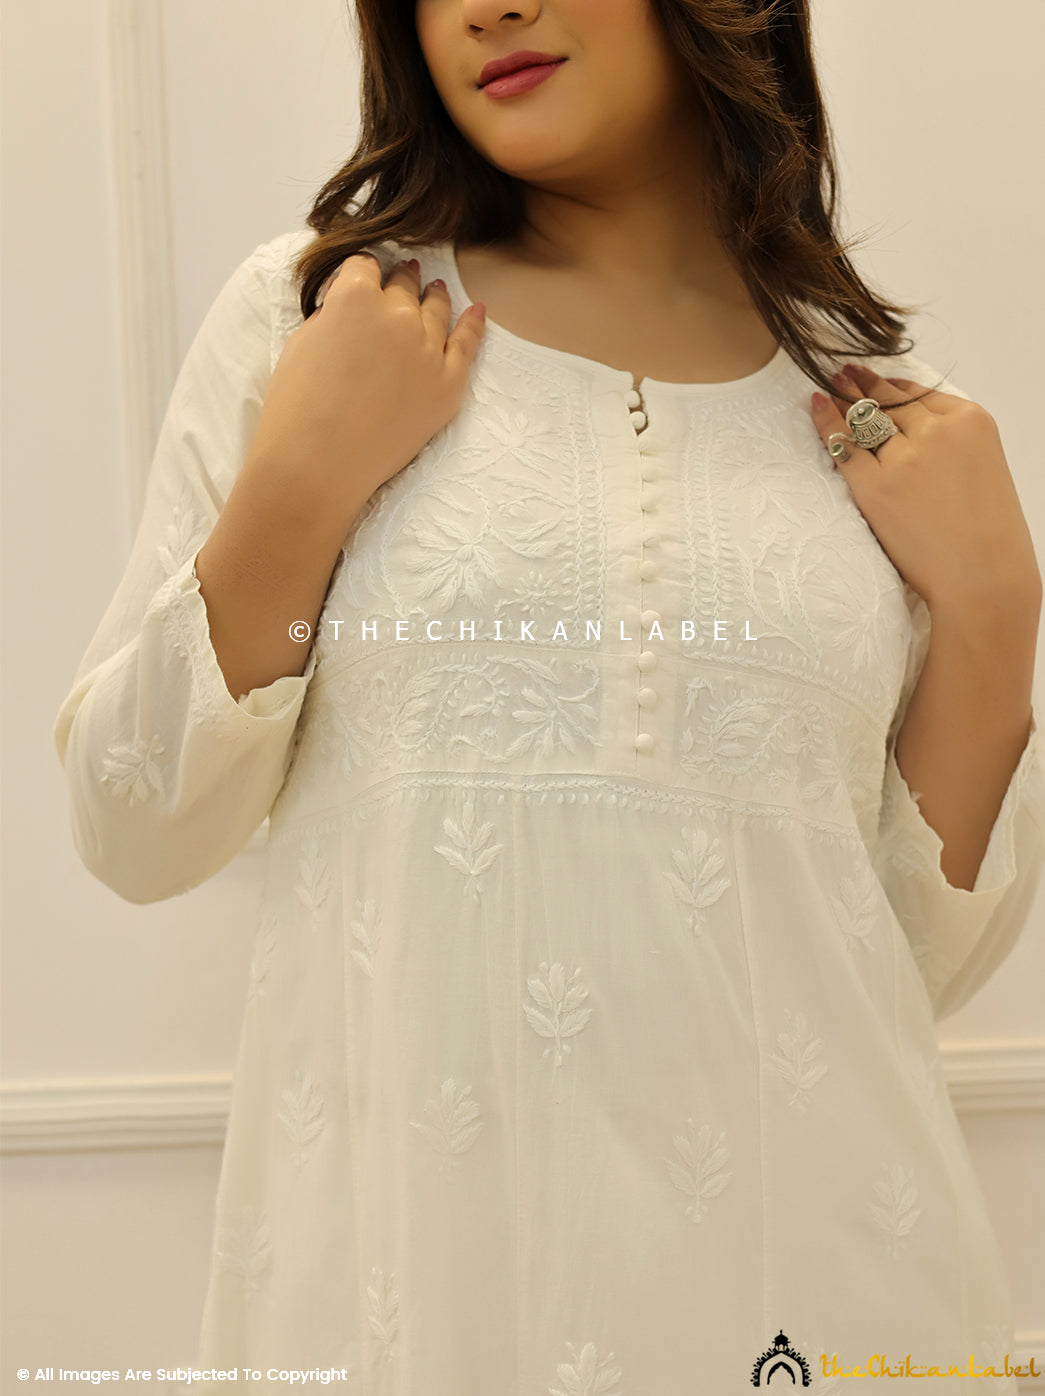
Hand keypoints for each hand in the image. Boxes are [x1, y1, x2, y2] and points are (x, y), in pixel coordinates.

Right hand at [248, 254, 486, 524]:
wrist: (319, 464)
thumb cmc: (297, 408)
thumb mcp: (302, 342)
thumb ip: (332, 316)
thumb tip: (347, 307)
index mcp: (356, 296)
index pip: (364, 267)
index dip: (360, 274)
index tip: (361, 280)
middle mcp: (398, 314)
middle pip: (403, 287)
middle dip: (400, 281)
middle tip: (404, 276)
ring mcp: (428, 349)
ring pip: (436, 309)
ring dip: (433, 297)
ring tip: (435, 289)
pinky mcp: (449, 383)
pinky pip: (468, 343)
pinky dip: (473, 324)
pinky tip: (478, 311)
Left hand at [810, 363, 1041, 616]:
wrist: (983, 577)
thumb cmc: (987, 533)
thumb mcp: (982, 467)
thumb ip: (953, 443)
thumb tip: (916, 430)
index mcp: (971, 420)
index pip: (921, 393)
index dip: (894, 386)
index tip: (878, 378)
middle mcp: (938, 430)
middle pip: (890, 400)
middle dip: (866, 383)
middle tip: (845, 371)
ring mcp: (904, 456)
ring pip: (866, 417)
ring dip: (846, 396)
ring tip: (831, 383)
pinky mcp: (876, 485)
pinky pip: (843, 445)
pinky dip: (827, 422)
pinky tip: (816, 405)